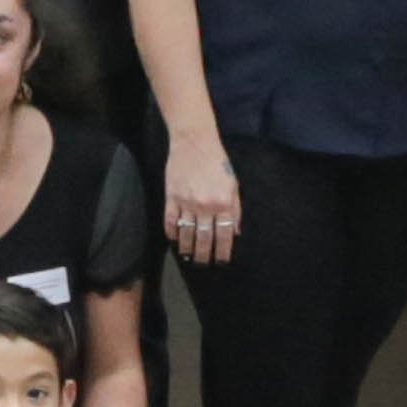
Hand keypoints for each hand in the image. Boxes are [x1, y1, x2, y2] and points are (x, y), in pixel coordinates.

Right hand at [163, 134, 243, 264]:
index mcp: (223, 203)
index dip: (222, 251)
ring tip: (188, 257)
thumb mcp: (233, 185)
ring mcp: (186, 202)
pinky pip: (170, 220)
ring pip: (186, 232)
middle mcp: (205, 206)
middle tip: (203, 264)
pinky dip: (171, 232)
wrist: (194, 142)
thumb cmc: (217, 162)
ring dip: (187, 247)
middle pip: (204, 237)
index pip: (224, 234)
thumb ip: (236, 209)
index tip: (221, 261)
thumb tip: (235, 231)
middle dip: (204, 254)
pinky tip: (174, 239)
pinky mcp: (171, 197)